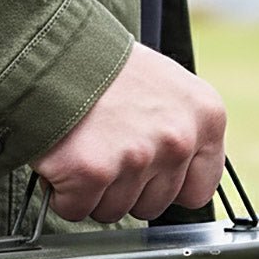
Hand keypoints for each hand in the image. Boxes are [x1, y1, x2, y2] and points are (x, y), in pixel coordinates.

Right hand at [31, 43, 225, 222]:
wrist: (53, 48)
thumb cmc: (104, 67)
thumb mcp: (166, 87)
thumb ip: (179, 132)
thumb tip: (174, 177)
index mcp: (205, 117)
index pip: (198, 190)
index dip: (163, 185)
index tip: (144, 173)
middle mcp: (178, 140)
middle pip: (152, 206)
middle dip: (122, 188)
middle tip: (102, 148)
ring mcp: (136, 158)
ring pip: (113, 210)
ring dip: (90, 189)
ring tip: (82, 146)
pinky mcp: (92, 172)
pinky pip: (75, 208)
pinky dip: (60, 191)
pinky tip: (61, 157)